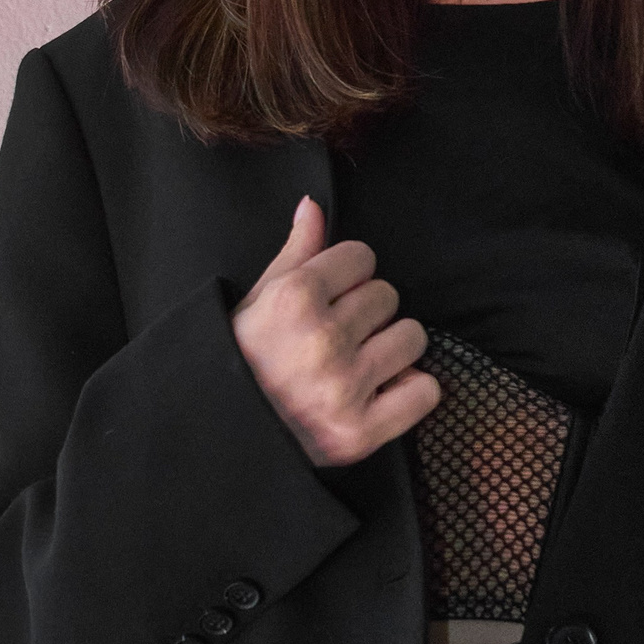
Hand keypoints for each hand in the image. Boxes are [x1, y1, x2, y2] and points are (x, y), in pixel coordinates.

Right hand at [230, 195, 440, 467]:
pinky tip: (380, 391)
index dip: (348, 275)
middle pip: (388, 295)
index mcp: (294, 298)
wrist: (219, 438)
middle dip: (367, 311)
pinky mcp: (361, 432)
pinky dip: (410, 391)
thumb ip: (294, 253)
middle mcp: (322, 340)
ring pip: (412, 337)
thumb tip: (313, 206)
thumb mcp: (255, 301)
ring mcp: (344, 387)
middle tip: (340, 335)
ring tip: (361, 362)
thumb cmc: (236, 363)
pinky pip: (424, 392)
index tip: (332, 296)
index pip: (362, 257)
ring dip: (392, 348)